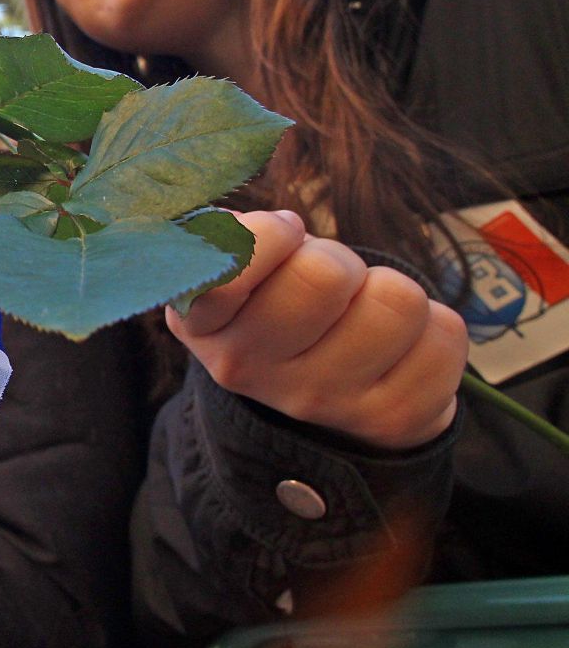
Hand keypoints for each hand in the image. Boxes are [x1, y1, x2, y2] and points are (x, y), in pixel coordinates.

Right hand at [167, 210, 466, 449]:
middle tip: (329, 283)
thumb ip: (230, 233)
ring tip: (364, 315)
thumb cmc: (278, 302)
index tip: (284, 236)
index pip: (231, 266)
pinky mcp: (391, 418)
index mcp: (201, 323)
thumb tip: (270, 229)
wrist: (323, 397)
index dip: (271, 235)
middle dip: (339, 260)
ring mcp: (321, 402)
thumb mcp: (233, 266)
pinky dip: (433, 328)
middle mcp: (250, 371)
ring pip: (398, 299)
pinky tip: (398, 349)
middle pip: (326, 274)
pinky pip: (446, 334)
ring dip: (390, 292)